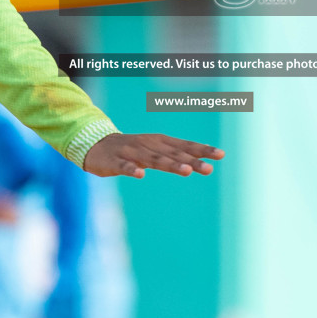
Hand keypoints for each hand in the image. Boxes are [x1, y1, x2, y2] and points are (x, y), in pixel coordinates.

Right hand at [83, 132, 224, 178]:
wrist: (96, 146)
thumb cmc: (132, 149)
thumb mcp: (155, 150)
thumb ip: (175, 157)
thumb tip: (198, 163)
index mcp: (160, 142)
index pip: (185, 146)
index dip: (202, 149)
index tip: (221, 155)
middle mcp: (149, 145)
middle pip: (173, 154)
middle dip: (192, 161)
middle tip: (209, 169)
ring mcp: (132, 152)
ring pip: (153, 159)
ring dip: (170, 164)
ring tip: (185, 171)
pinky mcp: (115, 161)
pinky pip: (124, 166)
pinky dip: (132, 170)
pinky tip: (140, 175)